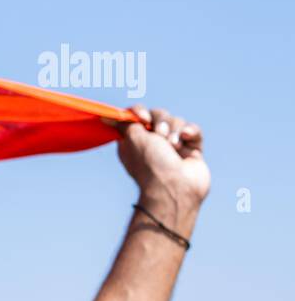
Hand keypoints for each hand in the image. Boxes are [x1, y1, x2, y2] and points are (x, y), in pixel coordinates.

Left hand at [113, 106, 209, 226]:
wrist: (175, 188)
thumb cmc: (151, 165)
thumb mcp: (132, 139)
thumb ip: (125, 123)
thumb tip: (107, 117)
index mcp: (133, 140)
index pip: (136, 115)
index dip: (139, 112)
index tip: (142, 118)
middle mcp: (152, 142)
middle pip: (158, 115)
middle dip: (161, 121)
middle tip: (160, 135)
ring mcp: (173, 146)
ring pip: (177, 121)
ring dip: (175, 129)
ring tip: (174, 145)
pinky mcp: (191, 149)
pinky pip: (193, 130)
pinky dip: (191, 131)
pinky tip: (186, 139)